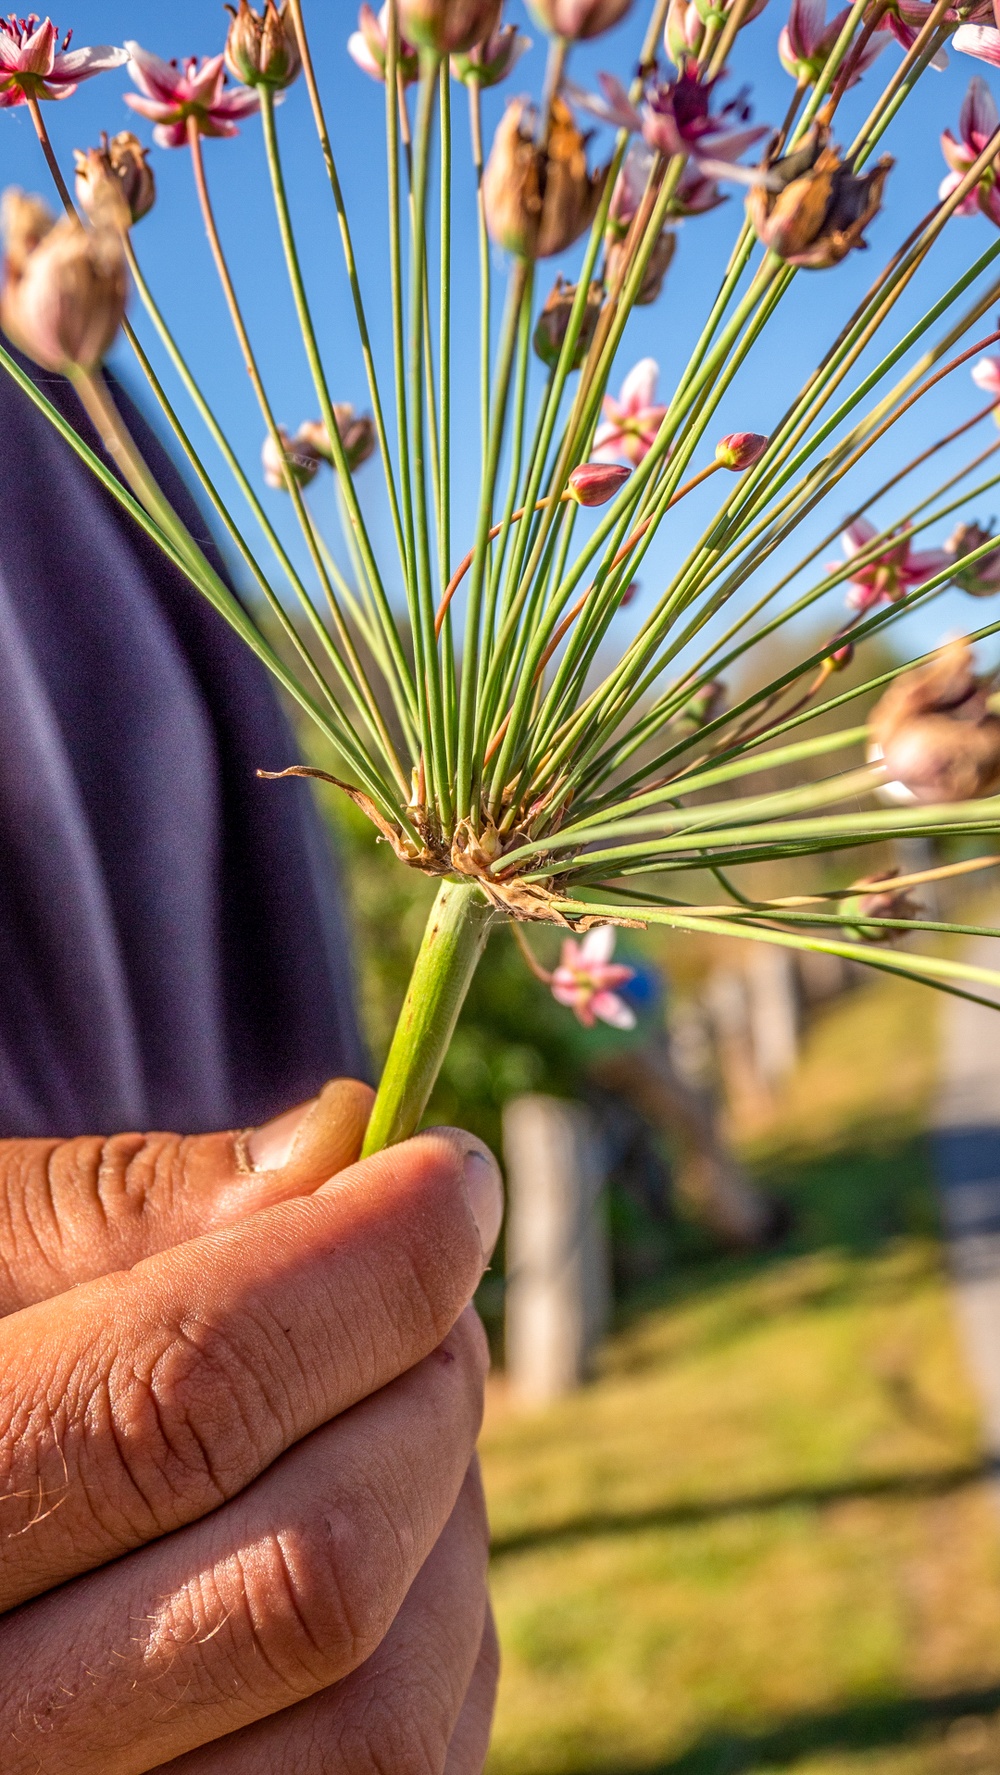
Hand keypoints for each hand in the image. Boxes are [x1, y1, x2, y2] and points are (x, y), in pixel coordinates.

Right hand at [0, 1080, 501, 1771]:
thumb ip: (114, 1211)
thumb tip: (338, 1147)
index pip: (180, 1407)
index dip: (358, 1270)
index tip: (450, 1173)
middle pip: (314, 1570)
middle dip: (421, 1386)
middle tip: (423, 1280)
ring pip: (387, 1706)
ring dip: (447, 1513)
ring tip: (393, 1402)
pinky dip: (444, 1627)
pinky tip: (384, 1528)